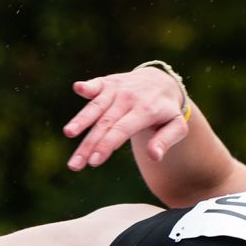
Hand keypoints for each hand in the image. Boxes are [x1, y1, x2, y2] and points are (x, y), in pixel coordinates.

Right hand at [63, 67, 189, 170]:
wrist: (162, 81)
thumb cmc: (167, 111)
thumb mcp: (176, 127)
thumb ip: (166, 141)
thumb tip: (154, 156)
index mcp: (146, 111)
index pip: (122, 130)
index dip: (107, 145)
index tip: (94, 162)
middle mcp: (129, 98)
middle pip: (105, 124)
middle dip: (88, 145)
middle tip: (75, 165)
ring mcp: (117, 89)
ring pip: (96, 107)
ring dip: (80, 120)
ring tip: (68, 133)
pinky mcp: (107, 83)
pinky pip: (96, 85)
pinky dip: (87, 87)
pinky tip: (78, 87)